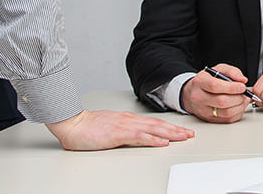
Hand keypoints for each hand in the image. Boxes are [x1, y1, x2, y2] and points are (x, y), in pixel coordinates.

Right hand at [46, 109, 193, 150]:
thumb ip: (124, 129)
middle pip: (158, 125)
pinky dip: (153, 139)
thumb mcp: (110, 127)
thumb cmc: (88, 127)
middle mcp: (130, 120)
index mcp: (128, 119)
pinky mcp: (118, 134)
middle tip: (190, 134)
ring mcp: (125, 126)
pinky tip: (163, 142)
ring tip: (183, 137)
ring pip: (153, 129)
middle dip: (176, 130)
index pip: (154, 123)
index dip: (169, 126)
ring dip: (170, 133)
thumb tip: (136, 134)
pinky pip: (139, 137)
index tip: (181, 130)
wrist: (73, 123)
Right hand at [180, 64, 252, 122]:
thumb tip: (242, 80)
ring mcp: (204, 110)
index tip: (242, 86)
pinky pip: (228, 119)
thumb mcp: (218, 70)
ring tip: (243, 99)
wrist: (192, 93)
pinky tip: (239, 105)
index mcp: (200, 82)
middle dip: (238, 97)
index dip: (232, 87)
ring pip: (226, 113)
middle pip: (222, 101)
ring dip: (240, 106)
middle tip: (244, 92)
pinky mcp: (210, 119)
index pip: (215, 86)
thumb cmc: (207, 80)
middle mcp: (199, 98)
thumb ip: (231, 71)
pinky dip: (238, 113)